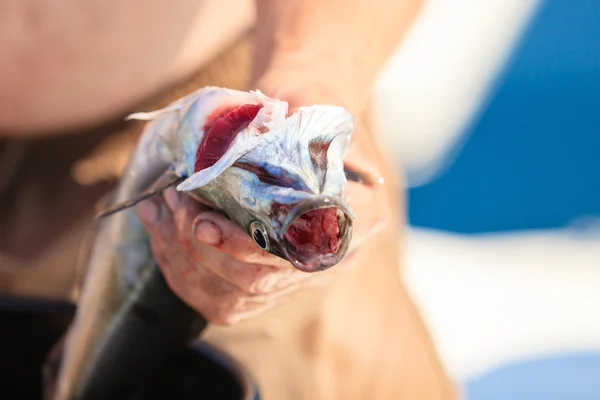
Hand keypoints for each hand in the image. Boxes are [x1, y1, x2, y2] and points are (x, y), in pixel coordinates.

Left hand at [136, 86, 389, 325]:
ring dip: (188, 258)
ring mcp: (303, 272)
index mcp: (362, 214)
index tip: (205, 223)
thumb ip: (295, 120)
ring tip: (163, 211)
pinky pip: (222, 297)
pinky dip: (184, 270)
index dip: (254, 245)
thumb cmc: (305, 103)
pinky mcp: (271, 280)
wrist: (298, 115)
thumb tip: (252, 146)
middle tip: (176, 205)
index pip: (307, 248)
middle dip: (208, 248)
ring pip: (237, 294)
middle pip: (265, 278)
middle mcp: (337, 253)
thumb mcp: (308, 98)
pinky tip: (162, 231)